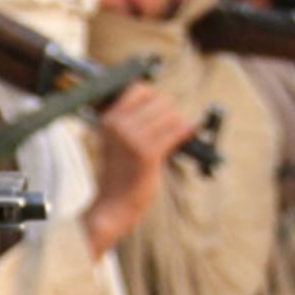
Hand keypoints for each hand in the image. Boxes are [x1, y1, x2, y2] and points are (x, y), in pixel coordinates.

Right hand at [83, 84, 199, 256]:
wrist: (113, 204)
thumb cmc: (119, 172)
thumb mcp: (115, 139)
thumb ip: (131, 119)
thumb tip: (161, 101)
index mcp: (108, 119)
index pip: (139, 90)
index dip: (153, 100)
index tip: (156, 114)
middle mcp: (118, 126)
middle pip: (159, 100)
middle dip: (168, 114)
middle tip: (166, 131)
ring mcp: (132, 139)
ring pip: (171, 115)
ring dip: (177, 125)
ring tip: (171, 139)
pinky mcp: (148, 154)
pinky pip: (177, 131)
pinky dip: (186, 133)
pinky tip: (185, 139)